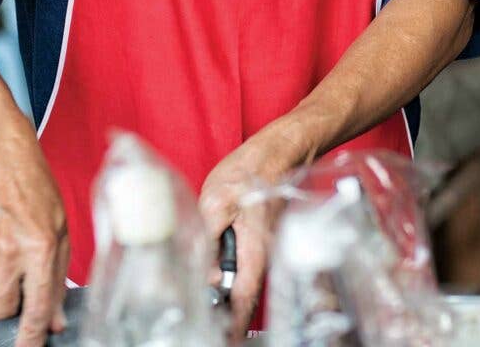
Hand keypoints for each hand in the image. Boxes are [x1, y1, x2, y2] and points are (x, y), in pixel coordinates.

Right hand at [0, 128, 69, 346]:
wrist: (1, 156)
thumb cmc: (36, 189)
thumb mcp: (60, 229)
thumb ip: (59, 277)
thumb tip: (55, 321)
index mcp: (40, 247)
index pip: (36, 308)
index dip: (32, 337)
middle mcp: (9, 251)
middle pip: (1, 309)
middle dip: (10, 306)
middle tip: (19, 280)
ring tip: (10, 242)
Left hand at [198, 117, 314, 339]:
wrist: (277, 151)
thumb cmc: (250, 171)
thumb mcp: (216, 201)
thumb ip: (208, 241)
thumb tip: (206, 277)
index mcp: (256, 251)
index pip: (245, 304)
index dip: (232, 328)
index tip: (220, 340)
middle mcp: (266, 257)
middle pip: (245, 297)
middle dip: (225, 311)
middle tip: (203, 317)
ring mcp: (266, 249)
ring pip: (245, 282)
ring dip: (227, 292)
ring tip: (205, 296)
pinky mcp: (262, 240)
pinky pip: (247, 267)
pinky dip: (233, 275)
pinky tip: (215, 268)